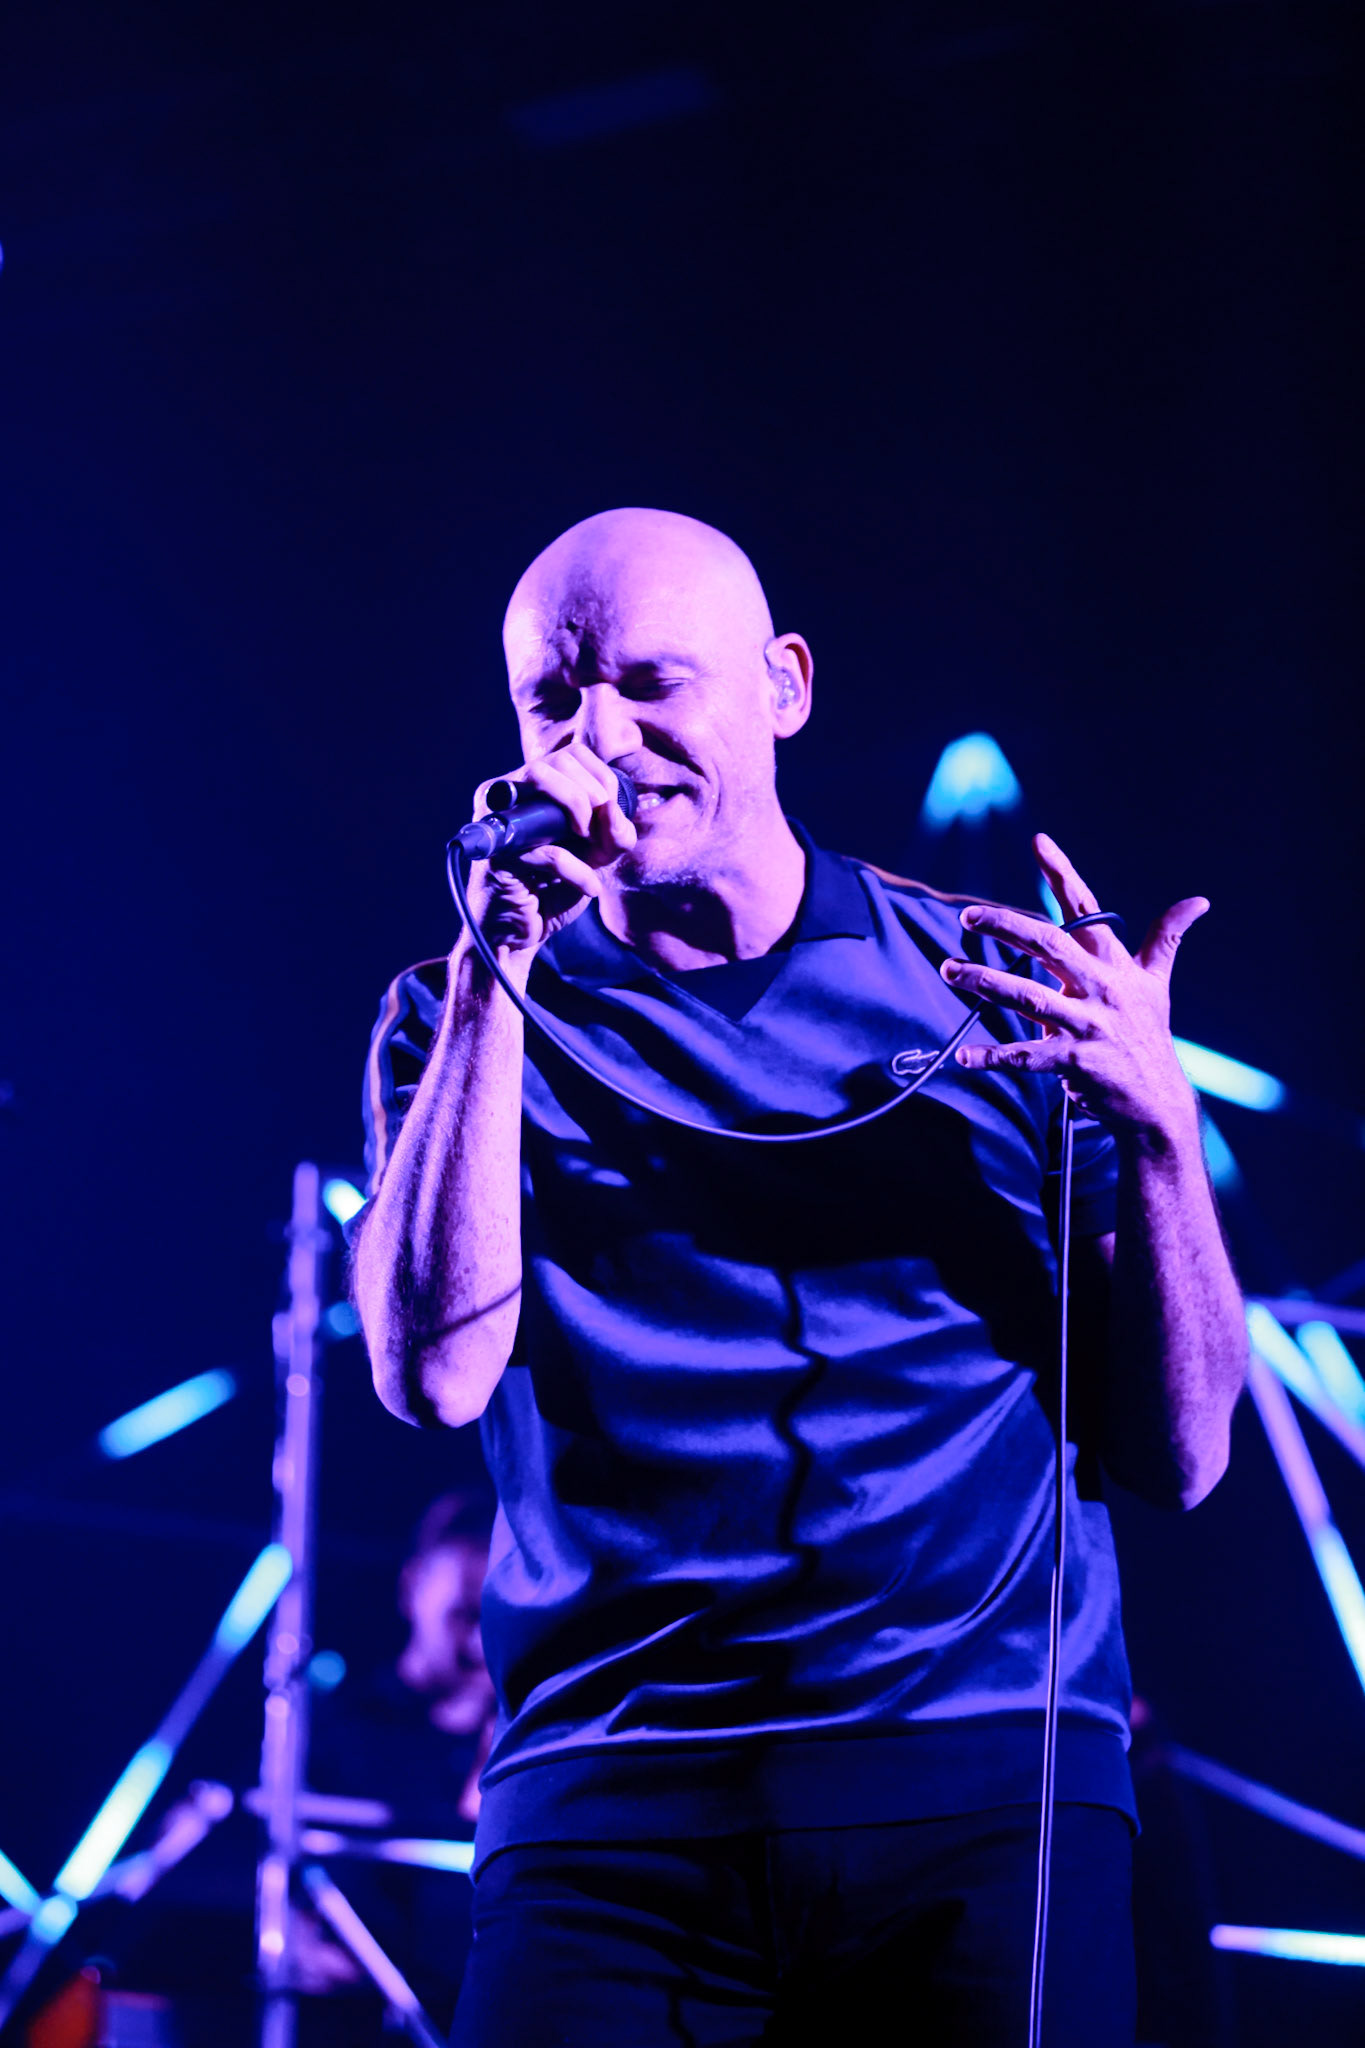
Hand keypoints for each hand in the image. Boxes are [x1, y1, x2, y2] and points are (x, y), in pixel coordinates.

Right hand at [461, 743, 635, 959]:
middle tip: (599, 834)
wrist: (519, 934)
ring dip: (579, 810)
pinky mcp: (496, 852)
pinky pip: (545, 848)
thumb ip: (614, 833)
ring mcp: (497, 818)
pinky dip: (576, 870)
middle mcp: (509, 795)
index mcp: (533, 789)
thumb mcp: (595, 856)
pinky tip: (589, 887)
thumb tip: (614, 811)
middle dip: (592, 795)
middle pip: (556, 760)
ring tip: (592, 850)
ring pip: (540, 777)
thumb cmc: (553, 889)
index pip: (573, 754)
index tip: (610, 814)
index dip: (602, 778)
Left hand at [939, 832, 1206, 1143]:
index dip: (1063, 874)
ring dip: (985, 982)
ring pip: (1029, 996)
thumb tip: (1200, 900)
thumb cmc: (1149, 1034)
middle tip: (967, 916)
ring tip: (949, 970)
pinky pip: (1026, 1056)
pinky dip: (994, 1056)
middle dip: (1006, 925)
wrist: (1158, 1102)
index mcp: (1115, 964)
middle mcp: (1102, 988)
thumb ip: (1167, 938)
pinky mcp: (1076, 1061)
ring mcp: (1089, 1025)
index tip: (1038, 842)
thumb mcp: (1158, 982)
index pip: (1086, 910)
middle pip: (1049, 944)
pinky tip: (965, 1055)